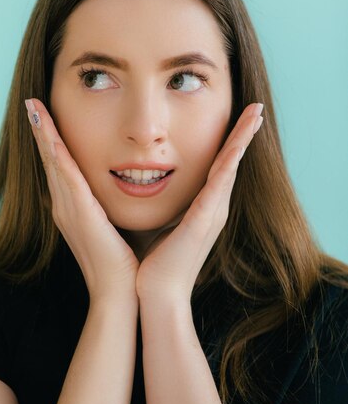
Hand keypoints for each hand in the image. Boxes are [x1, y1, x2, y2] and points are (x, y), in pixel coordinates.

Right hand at [25, 98, 139, 304]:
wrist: (120, 293)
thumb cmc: (122, 262)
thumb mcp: (113, 226)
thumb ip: (109, 206)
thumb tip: (118, 187)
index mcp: (73, 208)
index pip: (60, 166)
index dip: (51, 140)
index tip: (45, 116)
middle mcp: (65, 206)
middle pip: (51, 160)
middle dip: (41, 131)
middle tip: (33, 103)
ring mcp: (69, 210)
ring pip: (54, 163)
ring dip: (44, 135)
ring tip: (35, 109)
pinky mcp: (80, 215)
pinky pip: (67, 179)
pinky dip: (57, 156)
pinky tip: (51, 138)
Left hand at [135, 103, 263, 303]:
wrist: (156, 294)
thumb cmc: (155, 262)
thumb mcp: (163, 223)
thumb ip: (166, 205)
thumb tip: (148, 185)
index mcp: (204, 207)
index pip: (219, 166)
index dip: (230, 141)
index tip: (239, 119)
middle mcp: (213, 207)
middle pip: (231, 161)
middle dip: (244, 133)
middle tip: (256, 108)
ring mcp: (212, 213)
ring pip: (230, 166)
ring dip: (243, 139)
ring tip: (255, 115)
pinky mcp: (204, 220)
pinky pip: (220, 184)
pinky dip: (230, 162)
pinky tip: (237, 145)